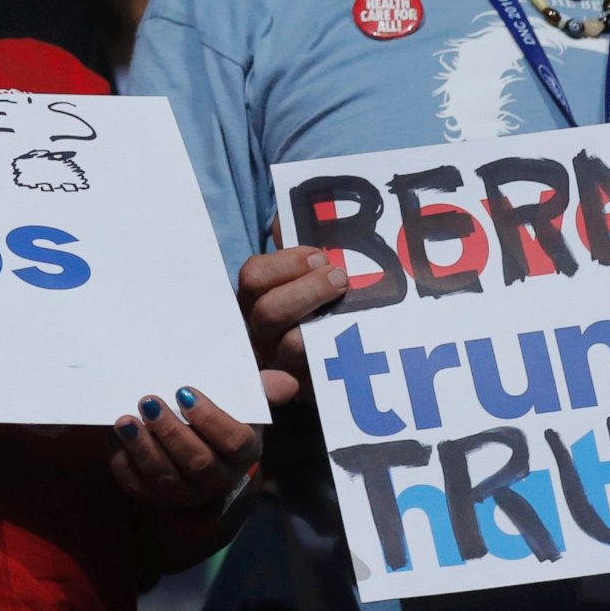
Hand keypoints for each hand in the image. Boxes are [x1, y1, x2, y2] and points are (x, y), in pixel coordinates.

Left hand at [109, 386, 260, 512]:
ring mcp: (185, 493)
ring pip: (166, 479)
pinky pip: (138, 487)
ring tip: (126, 422)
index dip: (211, 419)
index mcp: (242, 454)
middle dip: (172, 432)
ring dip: (144, 450)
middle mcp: (217, 479)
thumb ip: (258, 390)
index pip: (235, 442)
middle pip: (198, 463)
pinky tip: (116, 441)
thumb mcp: (239, 402)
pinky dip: (125, 465)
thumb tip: (288, 383)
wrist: (193, 449)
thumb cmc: (216, 418)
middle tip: (149, 402)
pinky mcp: (154, 497)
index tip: (184, 392)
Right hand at [239, 244, 345, 402]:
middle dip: (306, 290)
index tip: (320, 256)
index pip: (254, 277)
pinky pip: (308, 385)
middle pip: (267, 311)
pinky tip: (331, 361)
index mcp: (259, 300)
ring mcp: (283, 365)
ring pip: (292, 345)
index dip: (286, 263)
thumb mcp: (310, 276)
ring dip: (322, 328)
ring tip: (351, 309)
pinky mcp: (308, 391)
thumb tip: (284, 219)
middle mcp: (263, 333)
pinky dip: (311, 376)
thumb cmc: (325, 308)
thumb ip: (297, 249)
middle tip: (339, 278)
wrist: (355, 363)